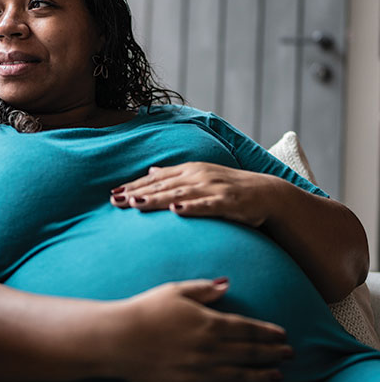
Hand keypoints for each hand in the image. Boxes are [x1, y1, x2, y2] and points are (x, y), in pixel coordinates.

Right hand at [108, 279, 292, 381]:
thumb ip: (204, 290)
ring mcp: (200, 371)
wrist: (117, 339)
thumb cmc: (144, 310)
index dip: (268, 332)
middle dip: (273, 354)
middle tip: (289, 355)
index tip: (283, 335)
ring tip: (278, 377)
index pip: (248, 329)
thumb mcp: (175, 291)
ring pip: (240, 376)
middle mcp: (210, 349)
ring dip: (262, 376)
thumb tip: (227, 284)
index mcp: (209, 323)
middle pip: (250, 353)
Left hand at [110, 162, 279, 226]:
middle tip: (115, 201)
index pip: (156, 179)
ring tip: (136, 204)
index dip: (134, 186)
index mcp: (190, 170)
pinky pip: (207, 205)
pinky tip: (175, 211)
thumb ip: (175, 175)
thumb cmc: (229, 188)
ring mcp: (213, 188)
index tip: (113, 194)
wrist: (268, 194)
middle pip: (162, 185)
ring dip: (157, 199)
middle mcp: (199, 176)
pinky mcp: (228, 202)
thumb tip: (151, 172)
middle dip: (137, 193)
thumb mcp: (200, 177)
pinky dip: (191, 207)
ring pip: (179, 194)